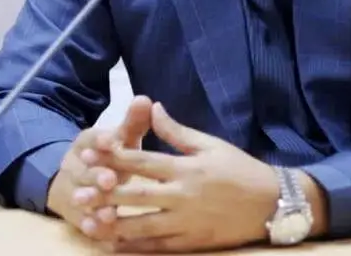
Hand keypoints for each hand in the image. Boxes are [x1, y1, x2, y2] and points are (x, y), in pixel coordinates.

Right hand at [46, 95, 152, 240]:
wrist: (74, 180)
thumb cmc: (109, 158)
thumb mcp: (120, 139)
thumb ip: (132, 123)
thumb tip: (145, 100)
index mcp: (86, 143)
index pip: (92, 138)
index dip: (101, 139)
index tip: (111, 140)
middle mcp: (75, 165)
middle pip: (84, 170)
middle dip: (96, 175)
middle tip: (110, 179)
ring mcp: (72, 190)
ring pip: (80, 197)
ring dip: (93, 203)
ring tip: (107, 211)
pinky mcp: (74, 213)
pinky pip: (80, 220)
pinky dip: (89, 225)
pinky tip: (99, 229)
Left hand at [98, 102, 287, 252]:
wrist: (271, 203)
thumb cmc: (239, 168)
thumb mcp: (210, 144)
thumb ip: (177, 131)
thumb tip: (154, 107)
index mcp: (186, 167)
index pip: (143, 161)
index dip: (114, 157)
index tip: (90, 154)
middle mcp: (183, 194)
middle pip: (136, 194)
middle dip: (106, 193)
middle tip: (79, 194)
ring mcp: (187, 221)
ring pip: (143, 224)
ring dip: (114, 224)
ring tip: (90, 223)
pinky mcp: (192, 241)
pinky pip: (158, 246)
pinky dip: (135, 246)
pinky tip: (115, 245)